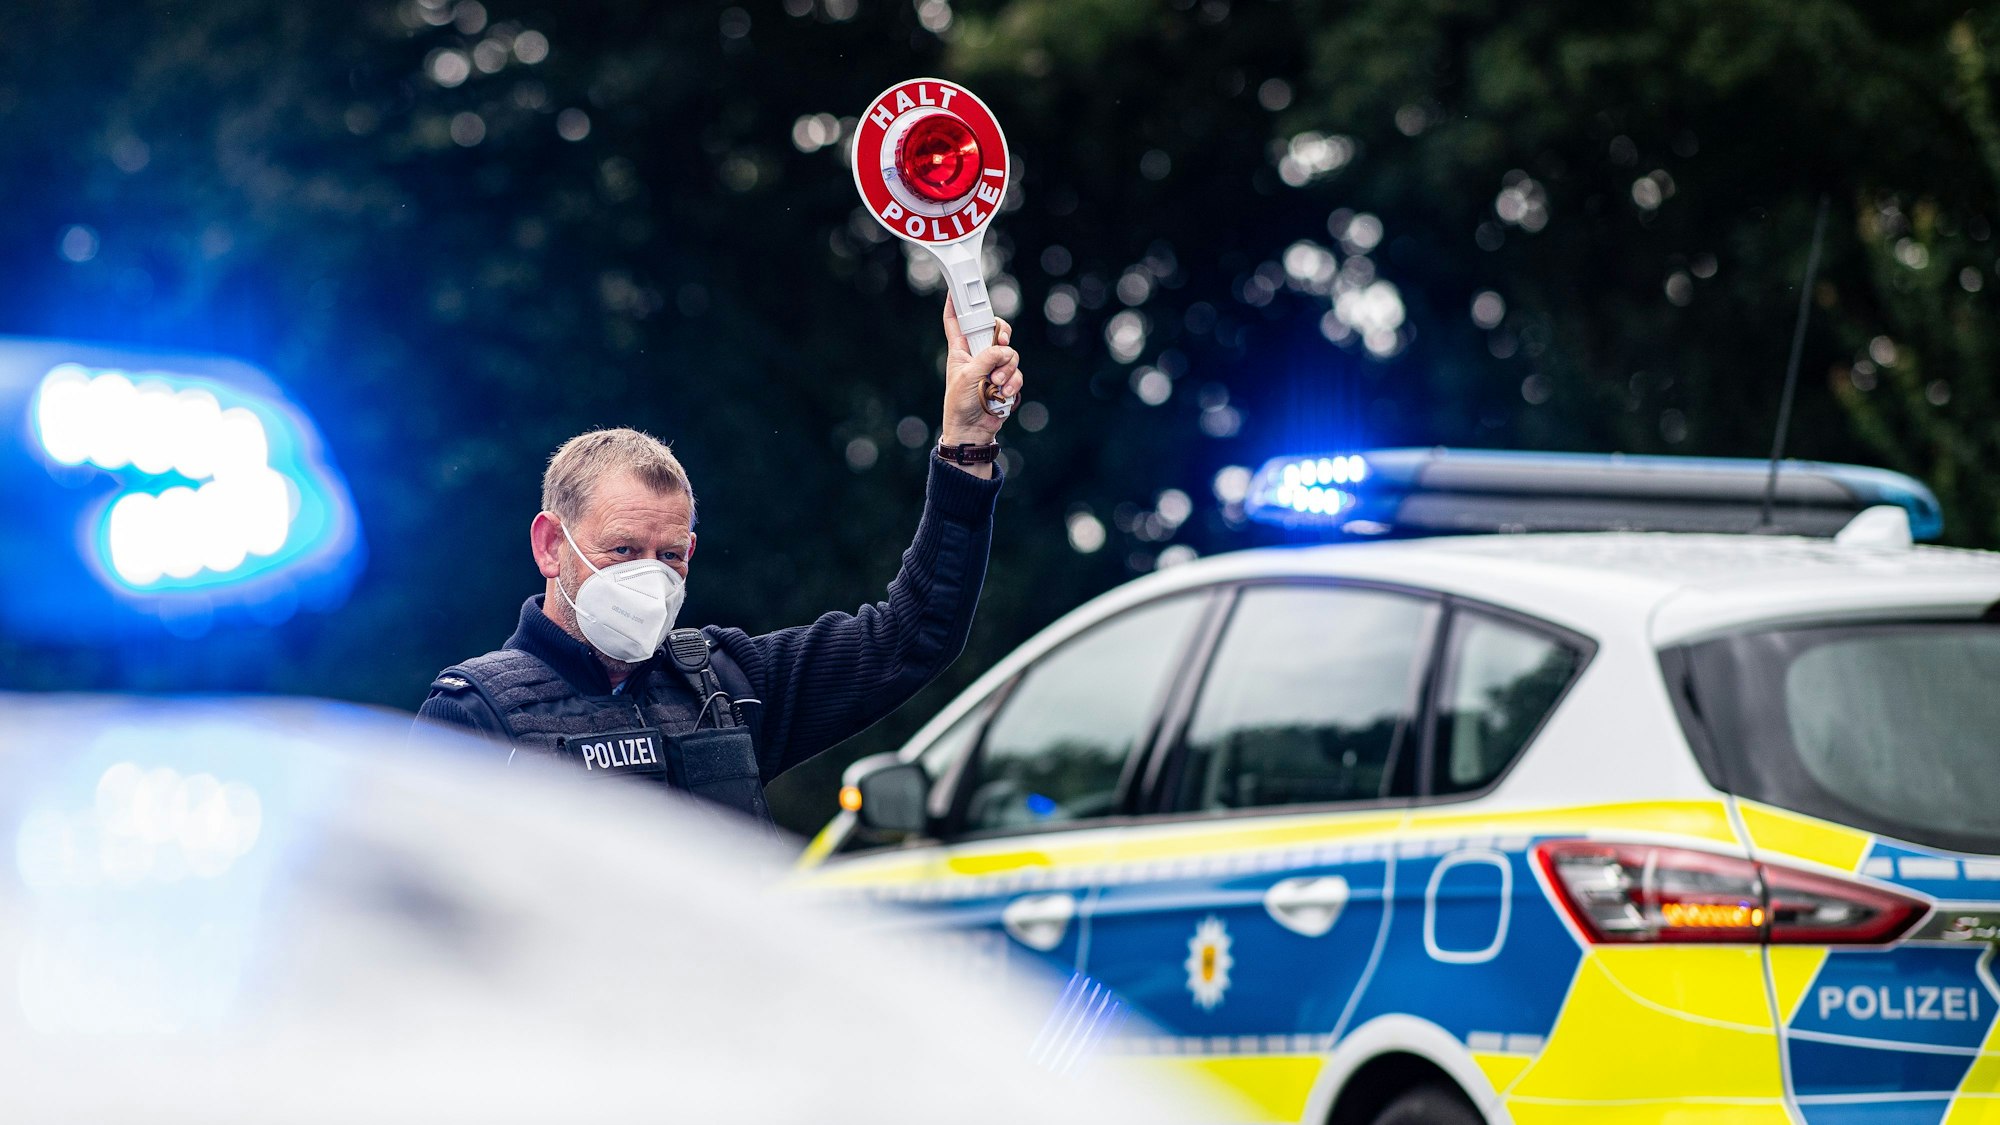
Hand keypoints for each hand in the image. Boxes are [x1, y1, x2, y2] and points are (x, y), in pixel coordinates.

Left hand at [939, 297, 1021, 456]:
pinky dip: (1012, 383)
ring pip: (1010, 353)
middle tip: (1001, 340)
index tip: (955, 290)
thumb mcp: (968, 376)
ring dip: (1007, 368)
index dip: (955, 305)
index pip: (956, 322)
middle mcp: (978, 355)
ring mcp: (993, 368)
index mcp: (961, 349)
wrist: (971, 431)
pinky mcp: (1006, 381)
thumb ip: (987, 358)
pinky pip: (1016, 373)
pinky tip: (1002, 394)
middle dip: (1001, 334)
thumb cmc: (960, 404)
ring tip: (996, 384)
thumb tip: (1005, 350)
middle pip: (994, 330)